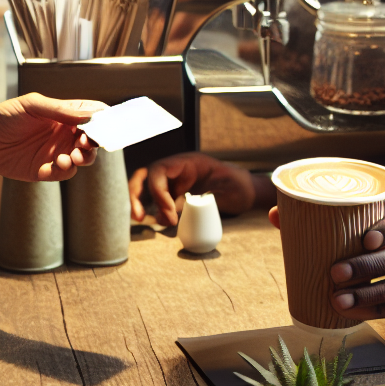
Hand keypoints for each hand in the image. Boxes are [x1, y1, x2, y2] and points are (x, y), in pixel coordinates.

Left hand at [0, 93, 104, 180]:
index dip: (104, 118)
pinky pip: (66, 173)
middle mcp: (64, 133)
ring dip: (86, 157)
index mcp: (65, 114)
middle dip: (96, 141)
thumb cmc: (5, 117)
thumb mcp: (32, 105)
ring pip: (84, 158)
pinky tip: (59, 162)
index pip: (93, 114)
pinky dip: (68, 169)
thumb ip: (60, 109)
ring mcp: (57, 152)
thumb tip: (89, 115)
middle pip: (94, 139)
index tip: (109, 123)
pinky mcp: (47, 170)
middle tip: (87, 142)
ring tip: (75, 155)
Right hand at [128, 151, 256, 224]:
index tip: (168, 213)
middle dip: (136, 195)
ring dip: (140, 203)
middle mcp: (176, 170)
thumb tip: (175, 209)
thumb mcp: (226, 190)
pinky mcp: (175, 194)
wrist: (248, 191)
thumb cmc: (240, 186)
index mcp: (188, 162)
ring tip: (144, 221)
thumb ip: (201, 198)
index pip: (159, 171)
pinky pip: (156, 200)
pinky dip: (152, 210)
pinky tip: (157, 222)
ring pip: (146, 187)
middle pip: (145, 176)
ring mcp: (174, 181)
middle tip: (139, 217)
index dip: (157, 191)